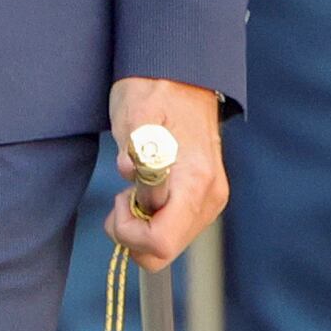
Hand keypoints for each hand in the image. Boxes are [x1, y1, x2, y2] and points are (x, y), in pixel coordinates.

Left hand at [106, 80, 227, 267]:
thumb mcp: (137, 110)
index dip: (129, 231)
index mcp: (195, 181)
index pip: (161, 241)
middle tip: (123, 198)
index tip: (120, 198)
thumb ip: (136, 144)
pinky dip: (152, 221)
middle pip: (164, 253)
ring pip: (168, 246)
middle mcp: (210, 197)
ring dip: (142, 228)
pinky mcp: (205, 200)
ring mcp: (210, 201)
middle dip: (132, 235)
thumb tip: (130, 168)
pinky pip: (174, 230)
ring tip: (136, 190)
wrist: (182, 77)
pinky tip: (148, 192)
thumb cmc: (156, 91)